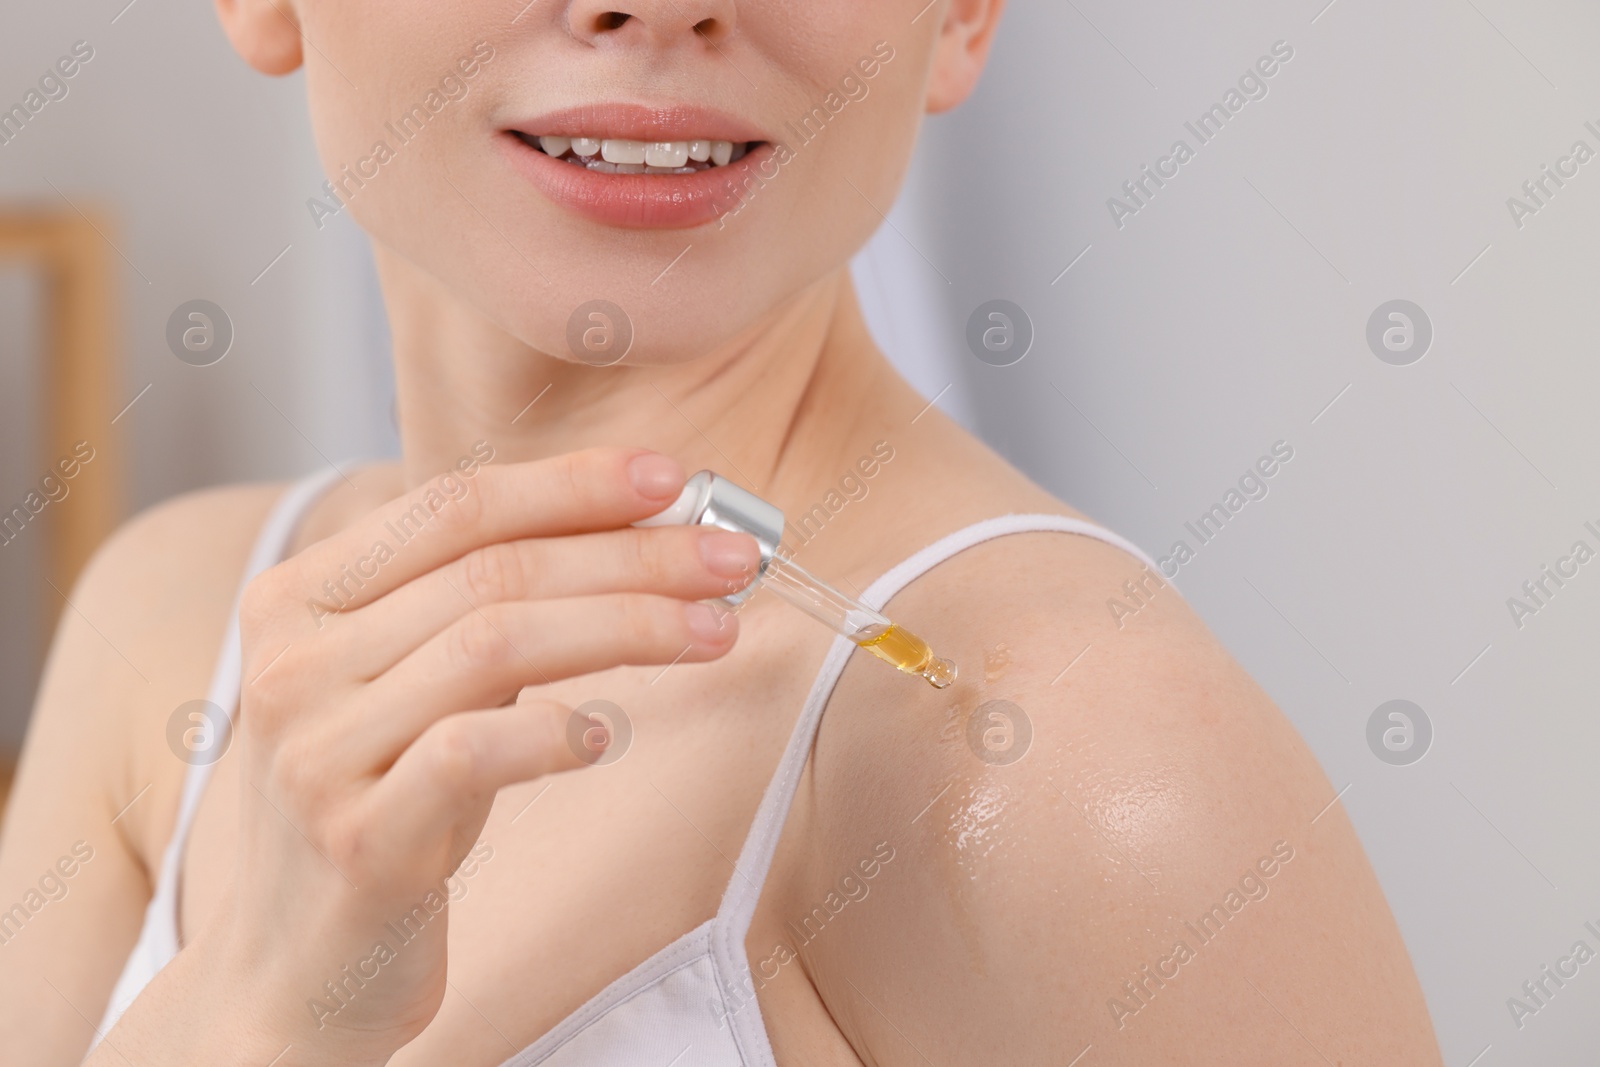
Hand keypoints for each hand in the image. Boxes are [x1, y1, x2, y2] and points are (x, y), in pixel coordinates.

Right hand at [158, 449, 756, 1064]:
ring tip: (716, 629)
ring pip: (494, 642)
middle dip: (631, 554)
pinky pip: (471, 752)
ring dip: (628, 625)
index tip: (672, 480)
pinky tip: (609, 731)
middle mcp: (292, 661)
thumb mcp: (410, 685)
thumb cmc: (382, 803)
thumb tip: (636, 534)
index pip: (451, 504)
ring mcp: (317, 750)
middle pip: (492, 569)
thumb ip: (480, 607)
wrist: (297, 965)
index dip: (571, 484)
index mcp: (298, 597)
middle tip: (729, 557)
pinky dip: (554, 730)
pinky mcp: (356, 837)